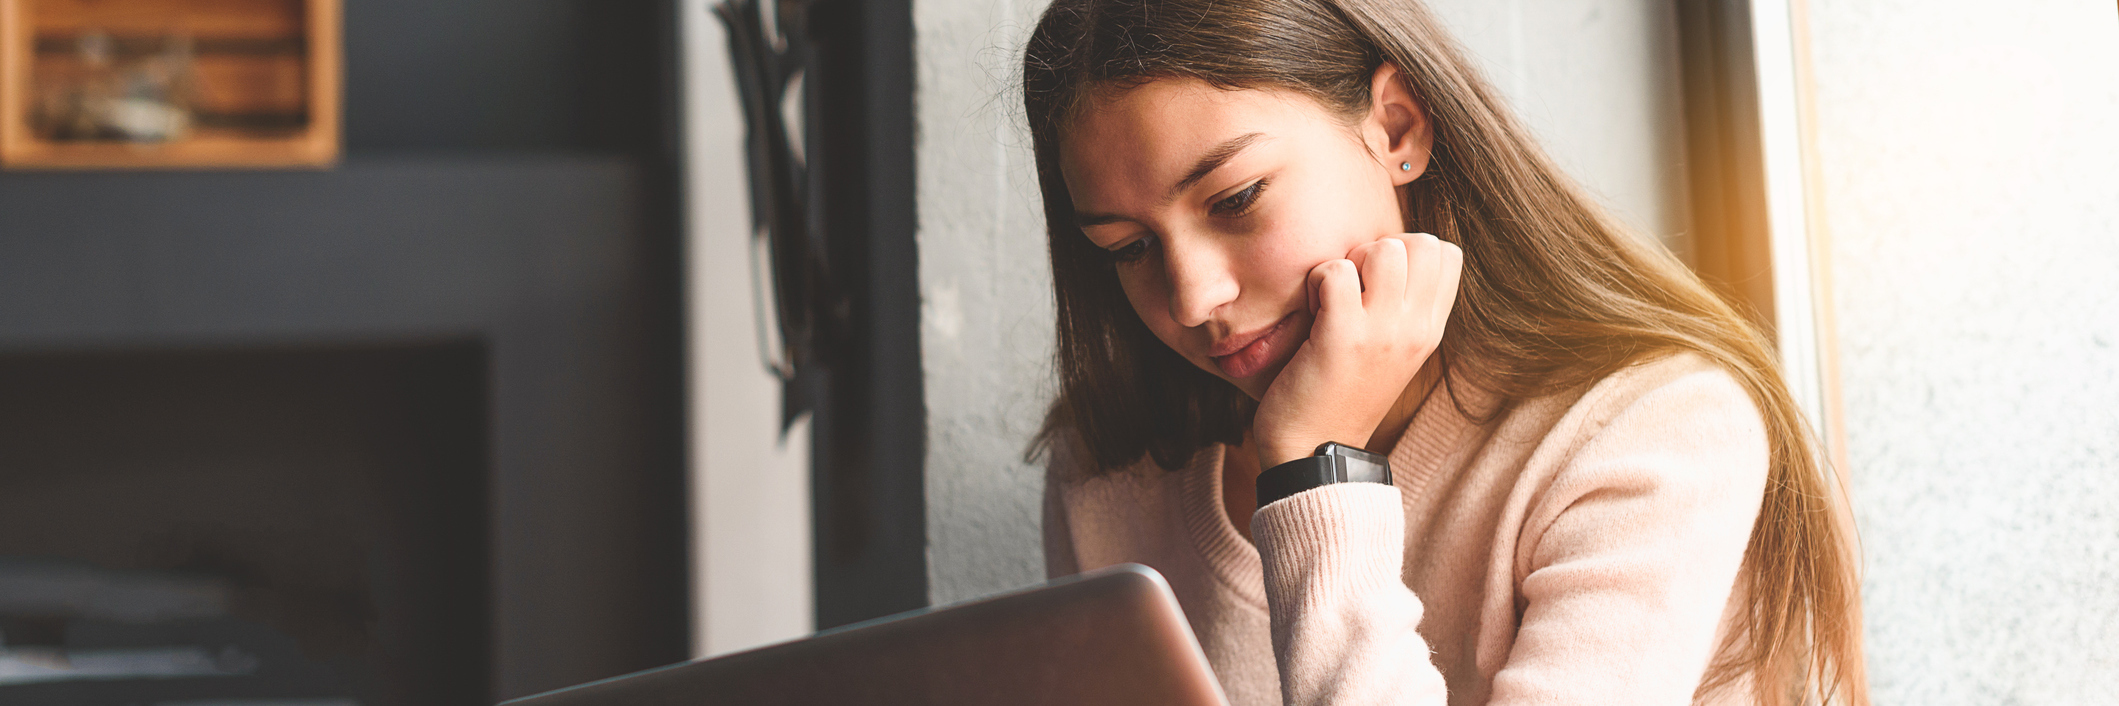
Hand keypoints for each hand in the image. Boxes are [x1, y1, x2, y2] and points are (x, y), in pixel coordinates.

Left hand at [1251, 233, 1462, 468]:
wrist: (1314, 453)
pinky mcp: (1342, 336)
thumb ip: (1400, 308)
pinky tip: (1312, 313)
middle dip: (1379, 250)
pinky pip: (1336, 272)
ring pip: (1383, 249)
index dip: (1407, 251)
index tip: (1377, 283)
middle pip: (1423, 243)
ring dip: (1348, 263)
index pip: (1447, 254)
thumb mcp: (1390, 352)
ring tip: (1332, 299)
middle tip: (1354, 288)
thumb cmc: (1342, 395)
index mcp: (1430, 330)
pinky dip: (1316, 282)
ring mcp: (1382, 332)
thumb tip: (1389, 255)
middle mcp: (1415, 328)